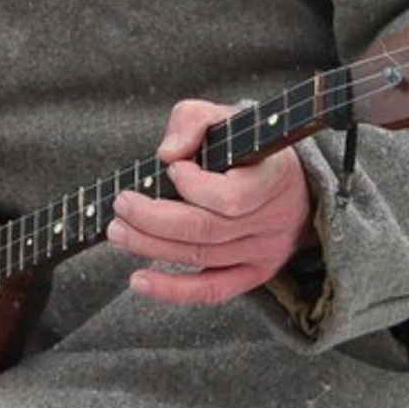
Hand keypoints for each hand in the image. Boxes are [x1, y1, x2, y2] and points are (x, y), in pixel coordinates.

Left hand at [112, 95, 313, 305]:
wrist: (290, 182)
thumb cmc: (249, 148)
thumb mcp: (225, 117)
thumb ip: (193, 121)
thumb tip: (167, 153)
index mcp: (274, 177)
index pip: (231, 197)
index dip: (193, 186)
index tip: (173, 167)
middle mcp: (273, 219)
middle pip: (205, 229)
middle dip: (153, 219)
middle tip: (122, 206)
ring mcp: (264, 251)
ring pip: (200, 256)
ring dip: (150, 246)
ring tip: (118, 231)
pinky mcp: (254, 273)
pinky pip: (212, 290)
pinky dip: (172, 290)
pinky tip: (139, 281)